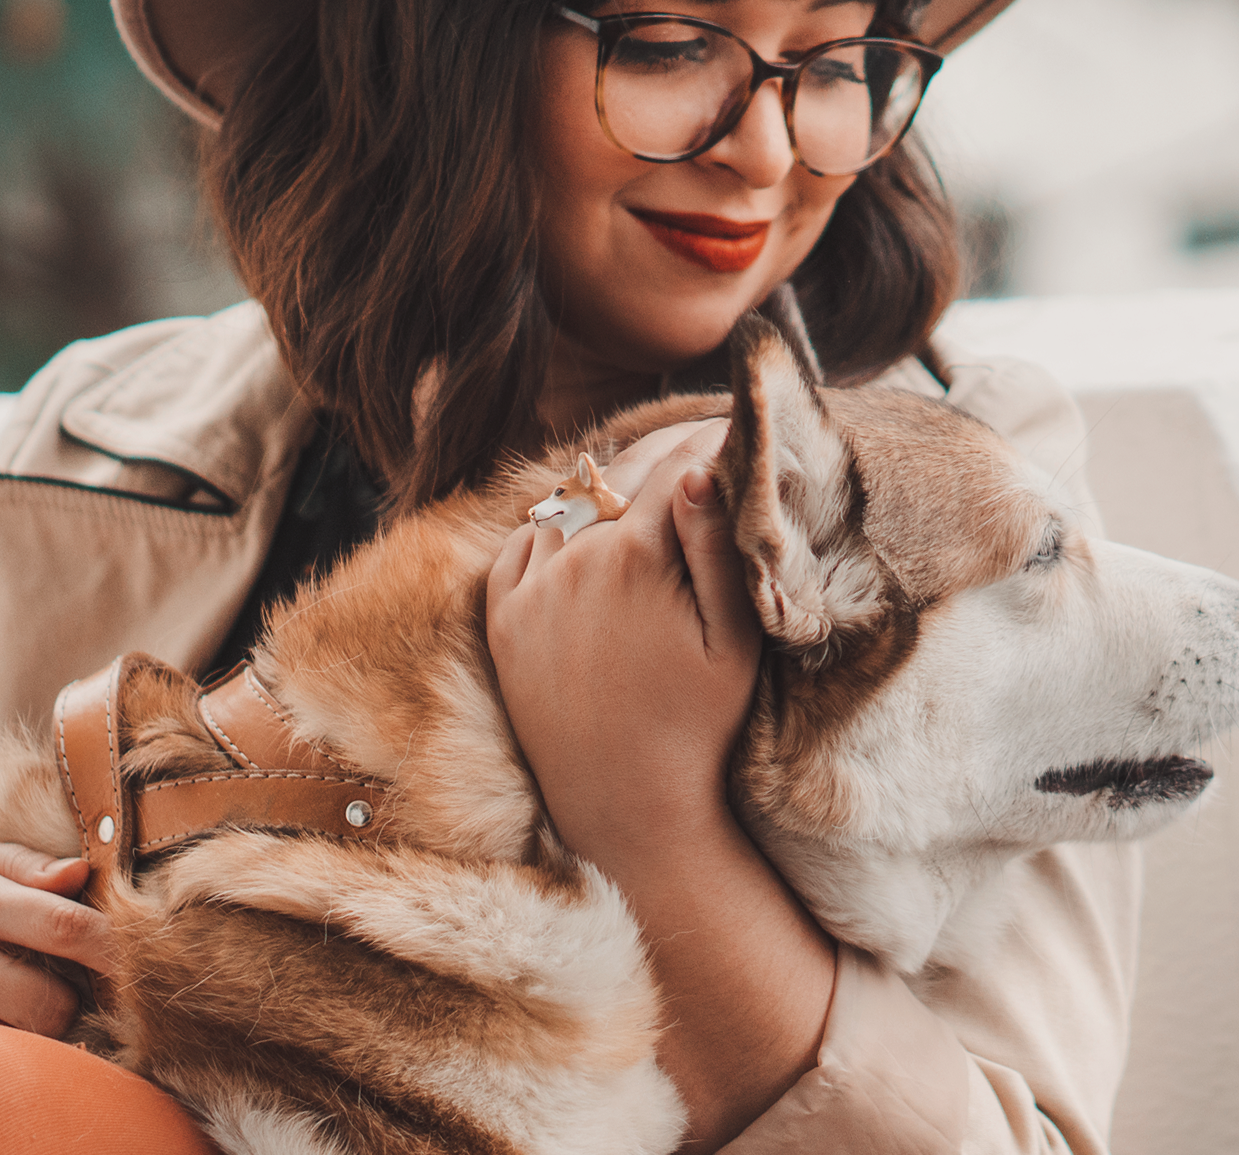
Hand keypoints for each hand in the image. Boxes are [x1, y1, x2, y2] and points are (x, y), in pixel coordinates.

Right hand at [0, 833, 112, 1068]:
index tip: (141, 960)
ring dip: (33, 1034)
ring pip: (9, 1043)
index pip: (66, 927)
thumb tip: (85, 873)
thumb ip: (25, 865)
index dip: (116, 949)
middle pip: (48, 1002)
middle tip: (64, 990)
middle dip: (73, 1002)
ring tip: (24, 1009)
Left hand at [489, 420, 761, 861]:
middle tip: (700, 444)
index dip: (710, 440)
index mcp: (632, 556)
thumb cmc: (700, 727)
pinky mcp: (500, 619)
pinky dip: (554, 531)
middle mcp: (568, 560)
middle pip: (616, 474)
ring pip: (568, 504)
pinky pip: (523, 545)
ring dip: (606, 490)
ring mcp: (527, 589)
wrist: (627, 809)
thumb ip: (715, 547)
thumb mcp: (733, 640)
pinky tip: (588, 539)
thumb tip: (698, 469)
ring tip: (649, 489)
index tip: (737, 429)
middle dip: (661, 454)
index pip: (673, 464)